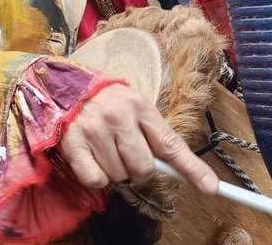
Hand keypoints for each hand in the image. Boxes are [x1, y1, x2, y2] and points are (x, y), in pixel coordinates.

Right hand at [57, 83, 218, 193]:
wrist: (60, 84)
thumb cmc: (103, 100)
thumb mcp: (132, 106)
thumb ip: (152, 133)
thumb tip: (177, 169)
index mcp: (140, 107)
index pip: (171, 145)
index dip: (192, 169)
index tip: (211, 188)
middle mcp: (118, 117)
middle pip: (144, 169)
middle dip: (137, 171)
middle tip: (125, 155)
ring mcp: (94, 129)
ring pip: (118, 176)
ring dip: (114, 171)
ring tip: (103, 150)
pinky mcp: (73, 143)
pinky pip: (95, 179)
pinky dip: (95, 177)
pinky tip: (90, 158)